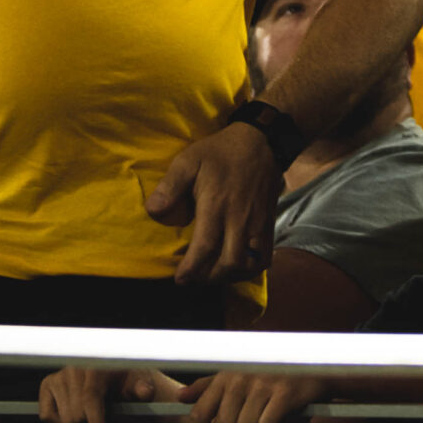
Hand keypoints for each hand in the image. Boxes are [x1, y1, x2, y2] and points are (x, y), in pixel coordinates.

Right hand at [37, 366, 185, 422]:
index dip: (96, 422)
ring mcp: (59, 376)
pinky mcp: (47, 385)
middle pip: (76, 415)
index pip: (90, 398)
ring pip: (63, 419)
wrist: (116, 376)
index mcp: (96, 366)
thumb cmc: (129, 383)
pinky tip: (73, 415)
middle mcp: (75, 368)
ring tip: (90, 417)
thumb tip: (146, 391)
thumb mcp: (140, 385)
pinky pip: (47, 416)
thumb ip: (143, 389)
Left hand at [148, 121, 280, 285]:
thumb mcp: (188, 161)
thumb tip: (152, 212)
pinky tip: (237, 265)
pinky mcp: (269, 223)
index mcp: (217, 205)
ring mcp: (258, 223)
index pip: (205, 248)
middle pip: (229, 263)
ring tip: (214, 273)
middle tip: (195, 276)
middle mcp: (240, 219)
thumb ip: (169, 187)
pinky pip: (265, 256)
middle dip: (209, 277)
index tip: (180, 279)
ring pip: (250, 264)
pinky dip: (251, 268)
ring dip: (231, 275)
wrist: (261, 142)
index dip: (191, 269)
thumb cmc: (219, 152)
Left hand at [177, 371, 330, 422]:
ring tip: (267, 412)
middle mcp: (241, 378)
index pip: (200, 413)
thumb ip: (208, 385)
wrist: (315, 363)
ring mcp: (263, 384)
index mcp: (226, 375)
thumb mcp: (237, 372)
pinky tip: (280, 412)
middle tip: (252, 417)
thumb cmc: (271, 370)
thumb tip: (181, 397)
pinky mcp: (285, 393)